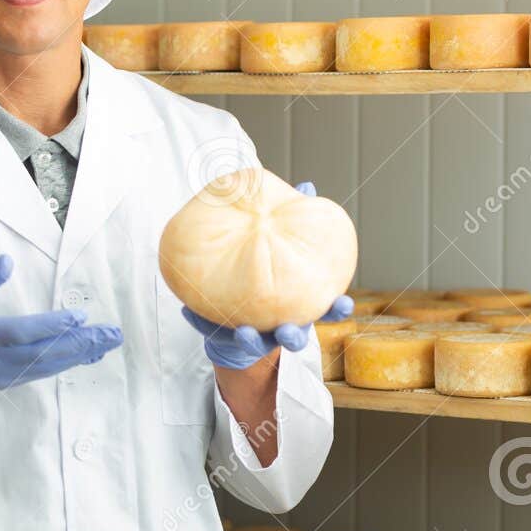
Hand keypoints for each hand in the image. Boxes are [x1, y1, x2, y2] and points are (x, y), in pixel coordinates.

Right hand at [0, 255, 122, 407]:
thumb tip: (8, 261)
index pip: (23, 332)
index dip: (53, 326)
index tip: (81, 316)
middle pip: (45, 353)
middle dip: (83, 343)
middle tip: (113, 334)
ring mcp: (4, 374)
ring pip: (49, 365)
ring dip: (81, 353)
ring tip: (109, 342)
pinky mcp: (8, 381)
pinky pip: (43, 371)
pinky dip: (68, 361)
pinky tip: (87, 353)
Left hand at [183, 181, 353, 370]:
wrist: (235, 313)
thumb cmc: (265, 271)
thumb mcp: (278, 246)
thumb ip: (290, 220)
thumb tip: (306, 186)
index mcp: (300, 305)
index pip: (326, 309)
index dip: (337, 308)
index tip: (342, 302)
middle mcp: (282, 324)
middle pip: (296, 338)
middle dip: (294, 336)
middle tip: (288, 330)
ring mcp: (256, 335)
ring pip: (258, 344)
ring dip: (252, 340)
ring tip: (244, 332)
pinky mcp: (225, 338)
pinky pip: (213, 332)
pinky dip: (201, 321)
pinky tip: (188, 311)